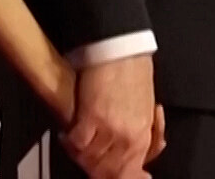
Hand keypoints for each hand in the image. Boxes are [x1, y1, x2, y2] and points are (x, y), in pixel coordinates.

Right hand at [61, 54, 155, 177]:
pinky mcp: (91, 117)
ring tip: (74, 148)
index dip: (119, 178)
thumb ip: (142, 133)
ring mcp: (110, 129)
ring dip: (80, 157)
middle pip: (108, 171)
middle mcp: (128, 137)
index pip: (130, 173)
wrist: (123, 48)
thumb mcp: (147, 108)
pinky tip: (66, 136)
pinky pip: (77, 144)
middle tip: (86, 161)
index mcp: (144, 135)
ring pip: (91, 161)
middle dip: (95, 170)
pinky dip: (70, 144)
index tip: (111, 177)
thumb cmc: (133, 72)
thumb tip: (139, 155)